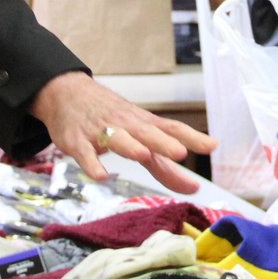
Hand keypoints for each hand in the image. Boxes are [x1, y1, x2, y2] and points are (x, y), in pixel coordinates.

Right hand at [29, 71, 217, 194]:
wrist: (65, 92)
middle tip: (180, 152)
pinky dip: (92, 164)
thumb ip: (162, 164)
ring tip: (143, 155)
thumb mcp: (137, 134)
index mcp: (142, 124)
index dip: (192, 137)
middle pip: (146, 132)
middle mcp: (125, 125)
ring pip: (117, 138)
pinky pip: (84, 153)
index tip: (212, 146)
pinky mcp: (76, 140)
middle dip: (163, 142)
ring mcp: (100, 131)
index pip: (171, 128)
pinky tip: (100, 175)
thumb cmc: (109, 117)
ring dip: (130, 146)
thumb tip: (192, 186)